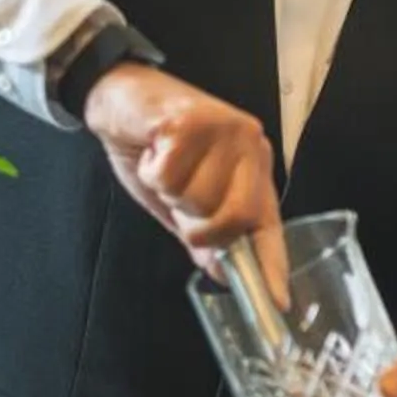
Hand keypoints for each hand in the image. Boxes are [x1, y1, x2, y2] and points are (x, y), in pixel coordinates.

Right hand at [80, 61, 281, 271]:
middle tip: (178, 199)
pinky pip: (169, 176)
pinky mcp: (191, 120)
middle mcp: (248, 145)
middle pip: (234, 218)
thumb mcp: (178, 199)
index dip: (271, 264)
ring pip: (198, 199)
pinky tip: (152, 148)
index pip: (267, 223)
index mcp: (252, 167)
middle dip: (198, 224)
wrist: (119, 94)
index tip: (277, 302)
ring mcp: (222, 130)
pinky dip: (151, 171)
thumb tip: (222, 272)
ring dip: (168, 191)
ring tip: (162, 162)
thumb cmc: (151, 145)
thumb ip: (201, 232)